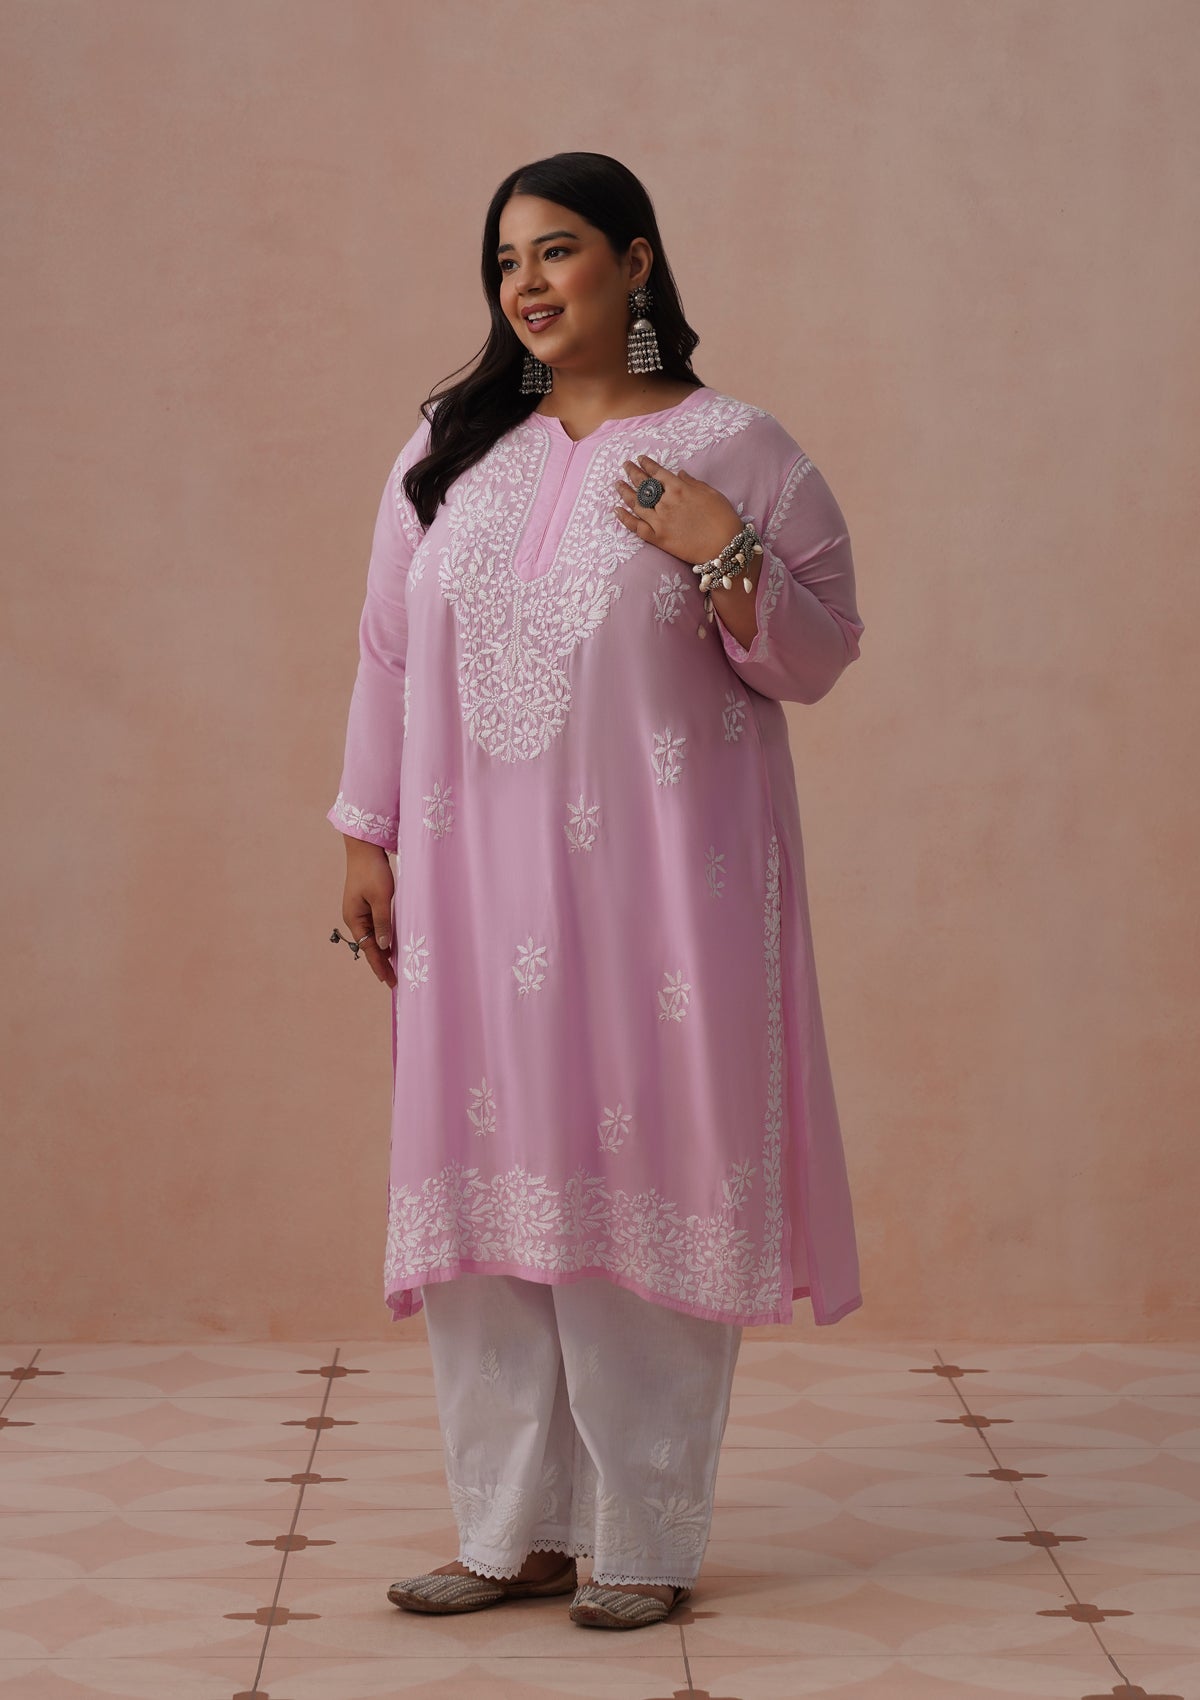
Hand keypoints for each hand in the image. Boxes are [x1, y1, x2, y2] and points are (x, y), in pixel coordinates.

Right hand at [340, 839, 396, 988]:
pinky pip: (376, 927)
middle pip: (369, 946)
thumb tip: (383, 946)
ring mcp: (360, 911)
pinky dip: (384, 937)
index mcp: (354, 919)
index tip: (389, 981)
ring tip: (395, 968)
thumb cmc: (373, 871)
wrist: (365, 849)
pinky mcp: (367, 904)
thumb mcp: (381, 898)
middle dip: (381, 963)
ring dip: (383, 951)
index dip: (379, 966)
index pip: (368, 949)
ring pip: (373, 937)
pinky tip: (392, 945)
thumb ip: (383, 922)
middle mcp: (355, 918)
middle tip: (394, 980)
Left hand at [612, 454, 743, 568]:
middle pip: (643, 485)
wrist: (724, 547)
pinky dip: (625, 518)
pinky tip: (617, 510)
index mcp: (679, 488)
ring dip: (625, 492)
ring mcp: (660, 521)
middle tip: (625, 465)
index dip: (647, 464)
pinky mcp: (658, 538)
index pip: (657, 472)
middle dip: (632, 473)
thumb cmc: (723, 518)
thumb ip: (692, 482)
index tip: (640, 459)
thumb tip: (679, 473)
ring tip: (617, 484)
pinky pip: (636, 527)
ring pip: (636, 503)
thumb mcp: (711, 493)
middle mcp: (666, 502)